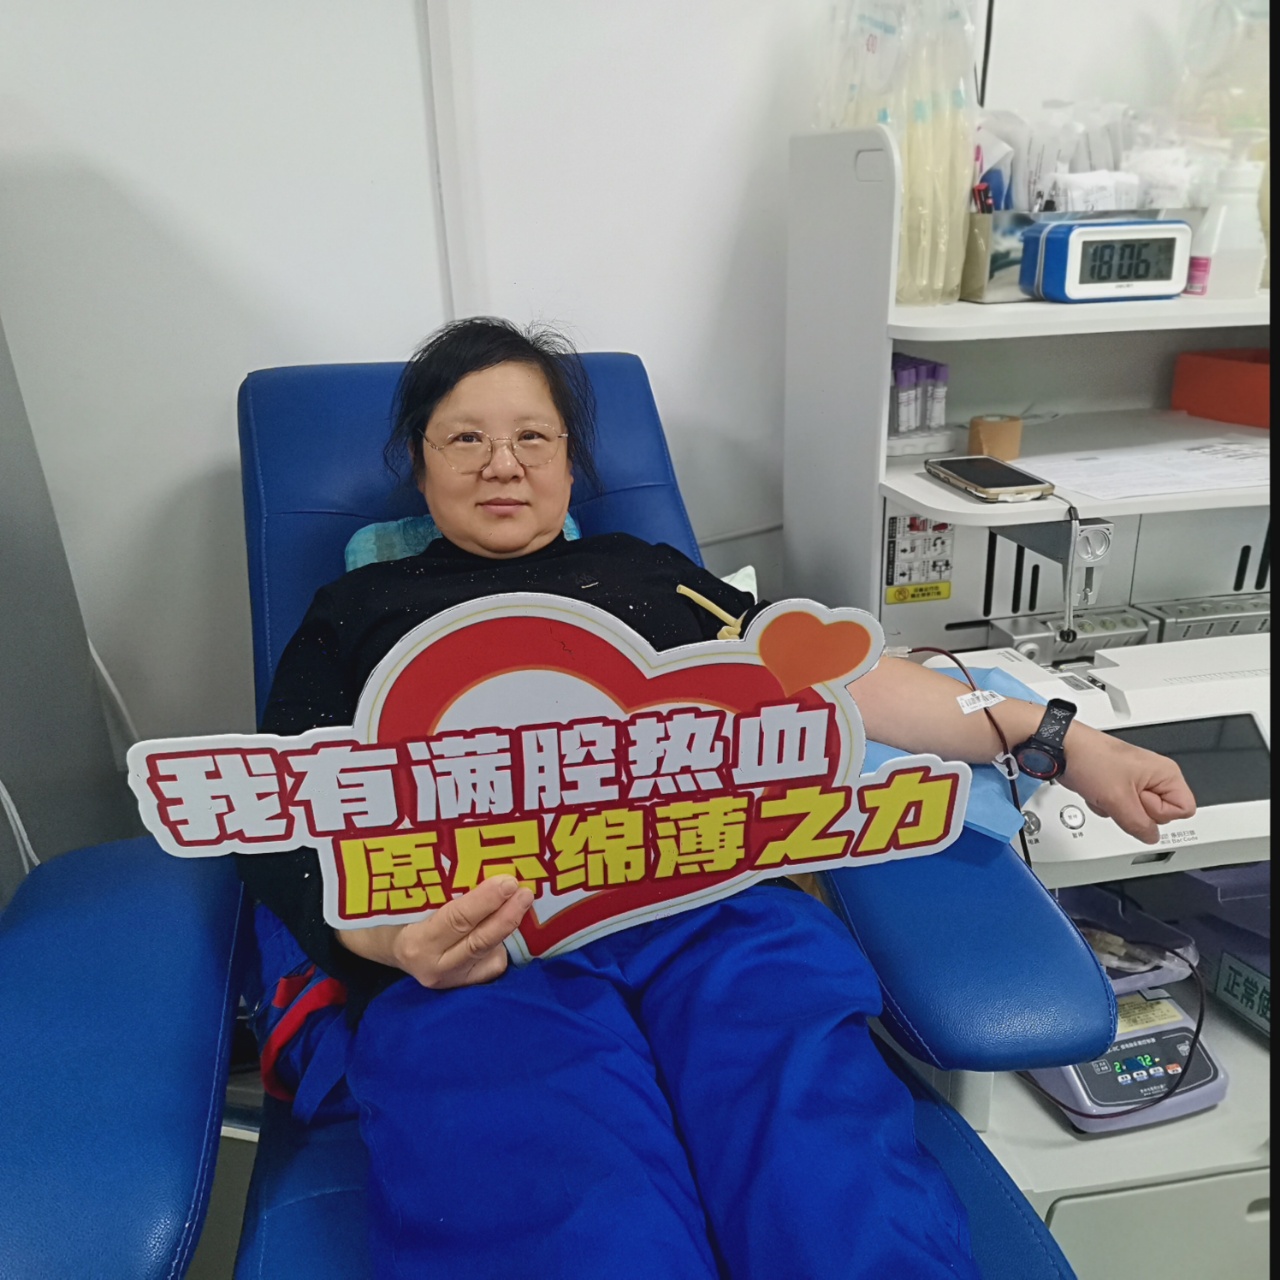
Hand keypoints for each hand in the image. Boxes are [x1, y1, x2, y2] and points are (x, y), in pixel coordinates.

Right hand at [337, 875, 534, 988]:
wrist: (389, 948)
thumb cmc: (400, 914)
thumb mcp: (411, 899)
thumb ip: (443, 889)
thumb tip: (483, 862)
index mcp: (415, 942)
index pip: (456, 920)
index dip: (485, 901)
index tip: (507, 881)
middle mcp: (433, 967)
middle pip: (478, 941)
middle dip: (506, 915)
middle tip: (524, 891)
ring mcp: (451, 981)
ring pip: (489, 954)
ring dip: (509, 926)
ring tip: (523, 901)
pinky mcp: (465, 986)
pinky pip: (492, 965)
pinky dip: (503, 944)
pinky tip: (508, 923)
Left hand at [1061, 723, 1195, 844]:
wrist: (1061, 749)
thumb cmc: (1090, 759)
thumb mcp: (1117, 799)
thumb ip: (1139, 825)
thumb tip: (1151, 837)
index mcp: (1166, 773)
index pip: (1184, 811)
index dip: (1158, 813)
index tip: (1138, 800)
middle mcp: (1155, 776)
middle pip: (1159, 815)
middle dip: (1135, 812)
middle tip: (1119, 794)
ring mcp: (1136, 781)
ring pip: (1137, 815)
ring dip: (1117, 810)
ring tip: (1105, 790)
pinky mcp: (1119, 786)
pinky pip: (1120, 809)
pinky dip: (1106, 805)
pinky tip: (1097, 791)